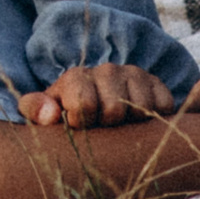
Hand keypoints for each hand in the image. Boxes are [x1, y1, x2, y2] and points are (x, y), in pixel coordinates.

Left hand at [26, 61, 185, 129]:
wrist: (96, 110)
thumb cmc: (67, 116)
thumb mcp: (43, 114)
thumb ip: (35, 109)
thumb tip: (51, 114)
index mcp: (76, 77)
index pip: (84, 104)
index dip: (83, 124)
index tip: (80, 126)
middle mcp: (106, 70)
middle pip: (114, 109)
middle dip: (108, 126)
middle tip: (102, 127)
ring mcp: (133, 74)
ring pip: (141, 107)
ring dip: (132, 124)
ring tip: (120, 125)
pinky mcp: (156, 83)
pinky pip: (164, 106)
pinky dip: (155, 119)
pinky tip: (139, 121)